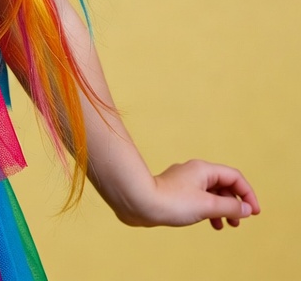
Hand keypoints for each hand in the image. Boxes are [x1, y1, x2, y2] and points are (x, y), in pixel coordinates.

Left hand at [121, 159, 259, 229]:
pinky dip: (209, 210)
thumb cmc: (172, 202)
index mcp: (203, 169)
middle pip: (223, 184)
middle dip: (235, 203)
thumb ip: (230, 207)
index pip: (234, 176)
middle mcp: (194, 171)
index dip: (248, 193)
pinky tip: (209, 223)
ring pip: (212, 193)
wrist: (140, 203)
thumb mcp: (208, 206)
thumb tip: (246, 208)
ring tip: (226, 225)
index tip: (254, 212)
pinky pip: (200, 198)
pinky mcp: (176, 191)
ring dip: (223, 208)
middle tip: (239, 222)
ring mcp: (184, 181)